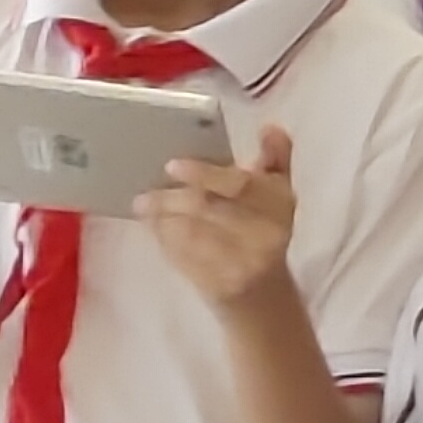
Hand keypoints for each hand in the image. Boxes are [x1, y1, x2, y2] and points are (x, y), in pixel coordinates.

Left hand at [137, 123, 302, 317]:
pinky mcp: (221, 288)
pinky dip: (166, 242)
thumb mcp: (279, 195)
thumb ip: (275, 159)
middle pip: (209, 210)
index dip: (204, 174)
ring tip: (143, 205)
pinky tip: (154, 228)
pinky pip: (184, 260)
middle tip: (144, 194)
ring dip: (163, 219)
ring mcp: (242, 265)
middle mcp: (265, 236)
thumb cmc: (266, 231)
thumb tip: (272, 127)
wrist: (265, 295)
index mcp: (279, 205)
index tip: (171, 165)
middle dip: (172, 200)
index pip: (240, 185)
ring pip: (192, 235)